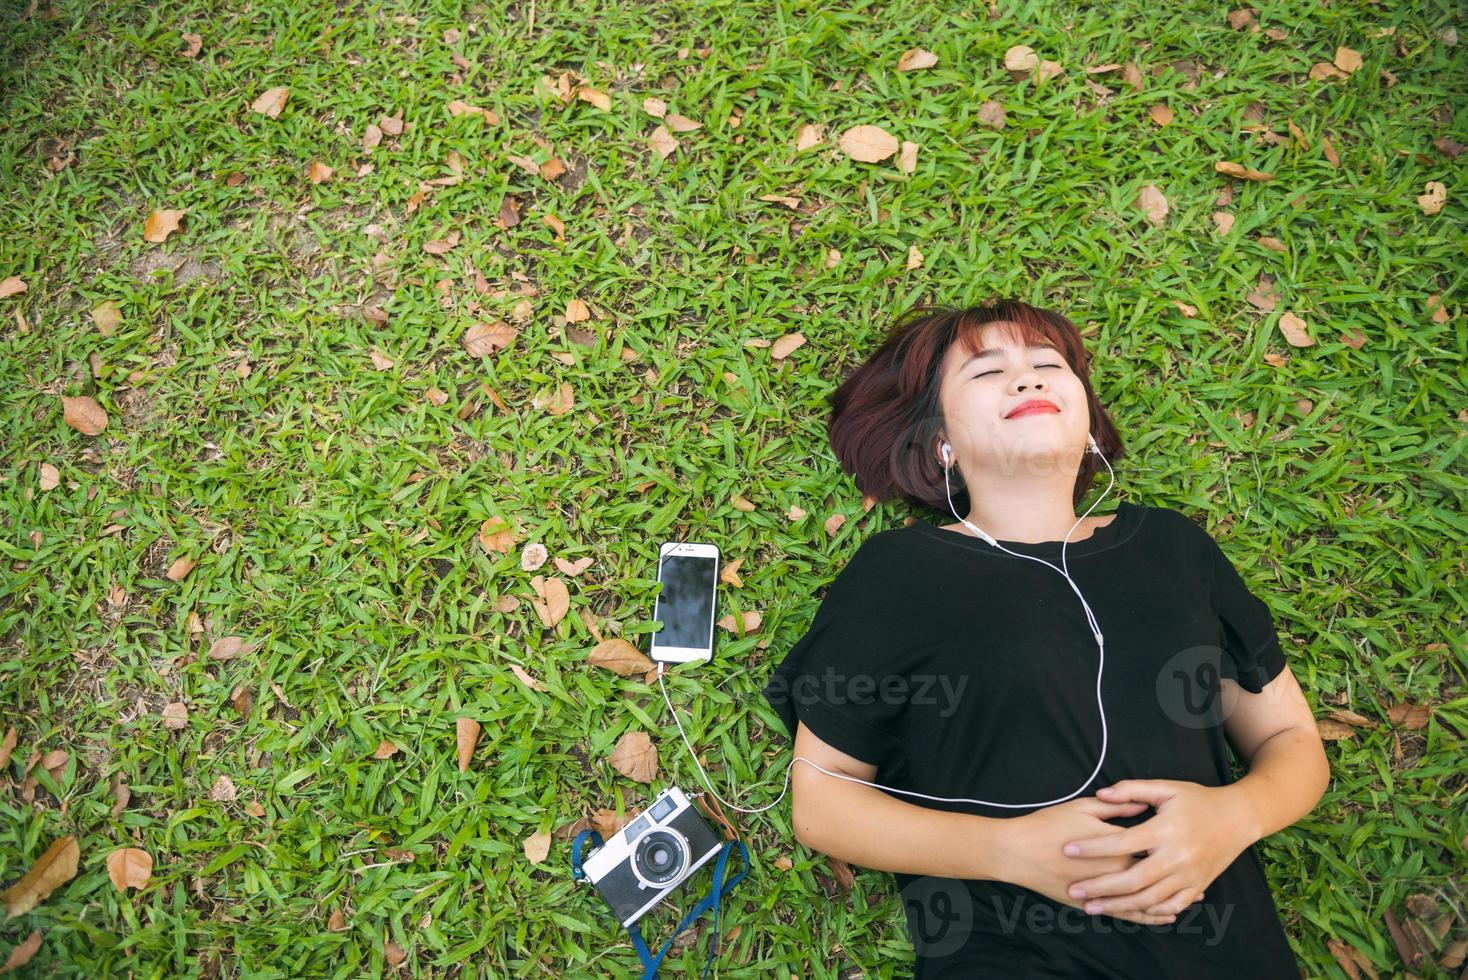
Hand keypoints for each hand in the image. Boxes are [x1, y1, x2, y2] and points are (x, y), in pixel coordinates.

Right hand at [999, 795, 1178, 926]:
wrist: (1017, 852)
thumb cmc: (1048, 825)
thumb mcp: (1083, 808)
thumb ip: (1116, 807)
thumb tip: (1143, 804)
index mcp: (1115, 845)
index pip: (1151, 847)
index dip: (1173, 845)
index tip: (1193, 840)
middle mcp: (1114, 872)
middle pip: (1154, 875)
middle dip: (1178, 875)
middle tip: (1201, 872)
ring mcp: (1103, 892)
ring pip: (1144, 900)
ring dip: (1170, 900)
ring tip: (1193, 898)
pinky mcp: (1092, 905)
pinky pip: (1127, 915)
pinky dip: (1149, 917)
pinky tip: (1163, 916)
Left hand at [1060, 779, 1253, 917]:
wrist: (1239, 818)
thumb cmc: (1198, 800)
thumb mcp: (1166, 788)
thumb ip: (1133, 790)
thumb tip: (1101, 792)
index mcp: (1166, 830)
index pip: (1122, 842)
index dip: (1093, 847)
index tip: (1068, 849)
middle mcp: (1177, 857)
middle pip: (1132, 879)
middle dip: (1100, 887)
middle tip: (1074, 890)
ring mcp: (1189, 875)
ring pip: (1148, 898)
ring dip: (1118, 905)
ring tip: (1091, 907)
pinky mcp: (1197, 886)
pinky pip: (1171, 906)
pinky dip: (1149, 912)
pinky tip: (1128, 911)